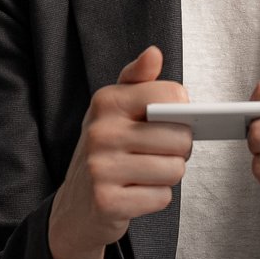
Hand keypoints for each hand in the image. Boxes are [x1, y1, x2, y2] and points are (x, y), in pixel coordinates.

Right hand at [48, 46, 189, 258]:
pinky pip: (161, 197)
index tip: (169, 121)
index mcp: (107, 102)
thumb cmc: (105, 152)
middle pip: (180, 137)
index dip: (183, 112)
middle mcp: (101, 132)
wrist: (76, 205)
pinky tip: (136, 193)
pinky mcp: (107, 201)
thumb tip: (154, 53)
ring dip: (168, 176)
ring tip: (145, 173)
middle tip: (158, 153)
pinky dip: (156, 198)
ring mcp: (101, 168)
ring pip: (174, 169)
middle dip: (179, 150)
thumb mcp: (114, 110)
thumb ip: (138, 80)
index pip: (172, 96)